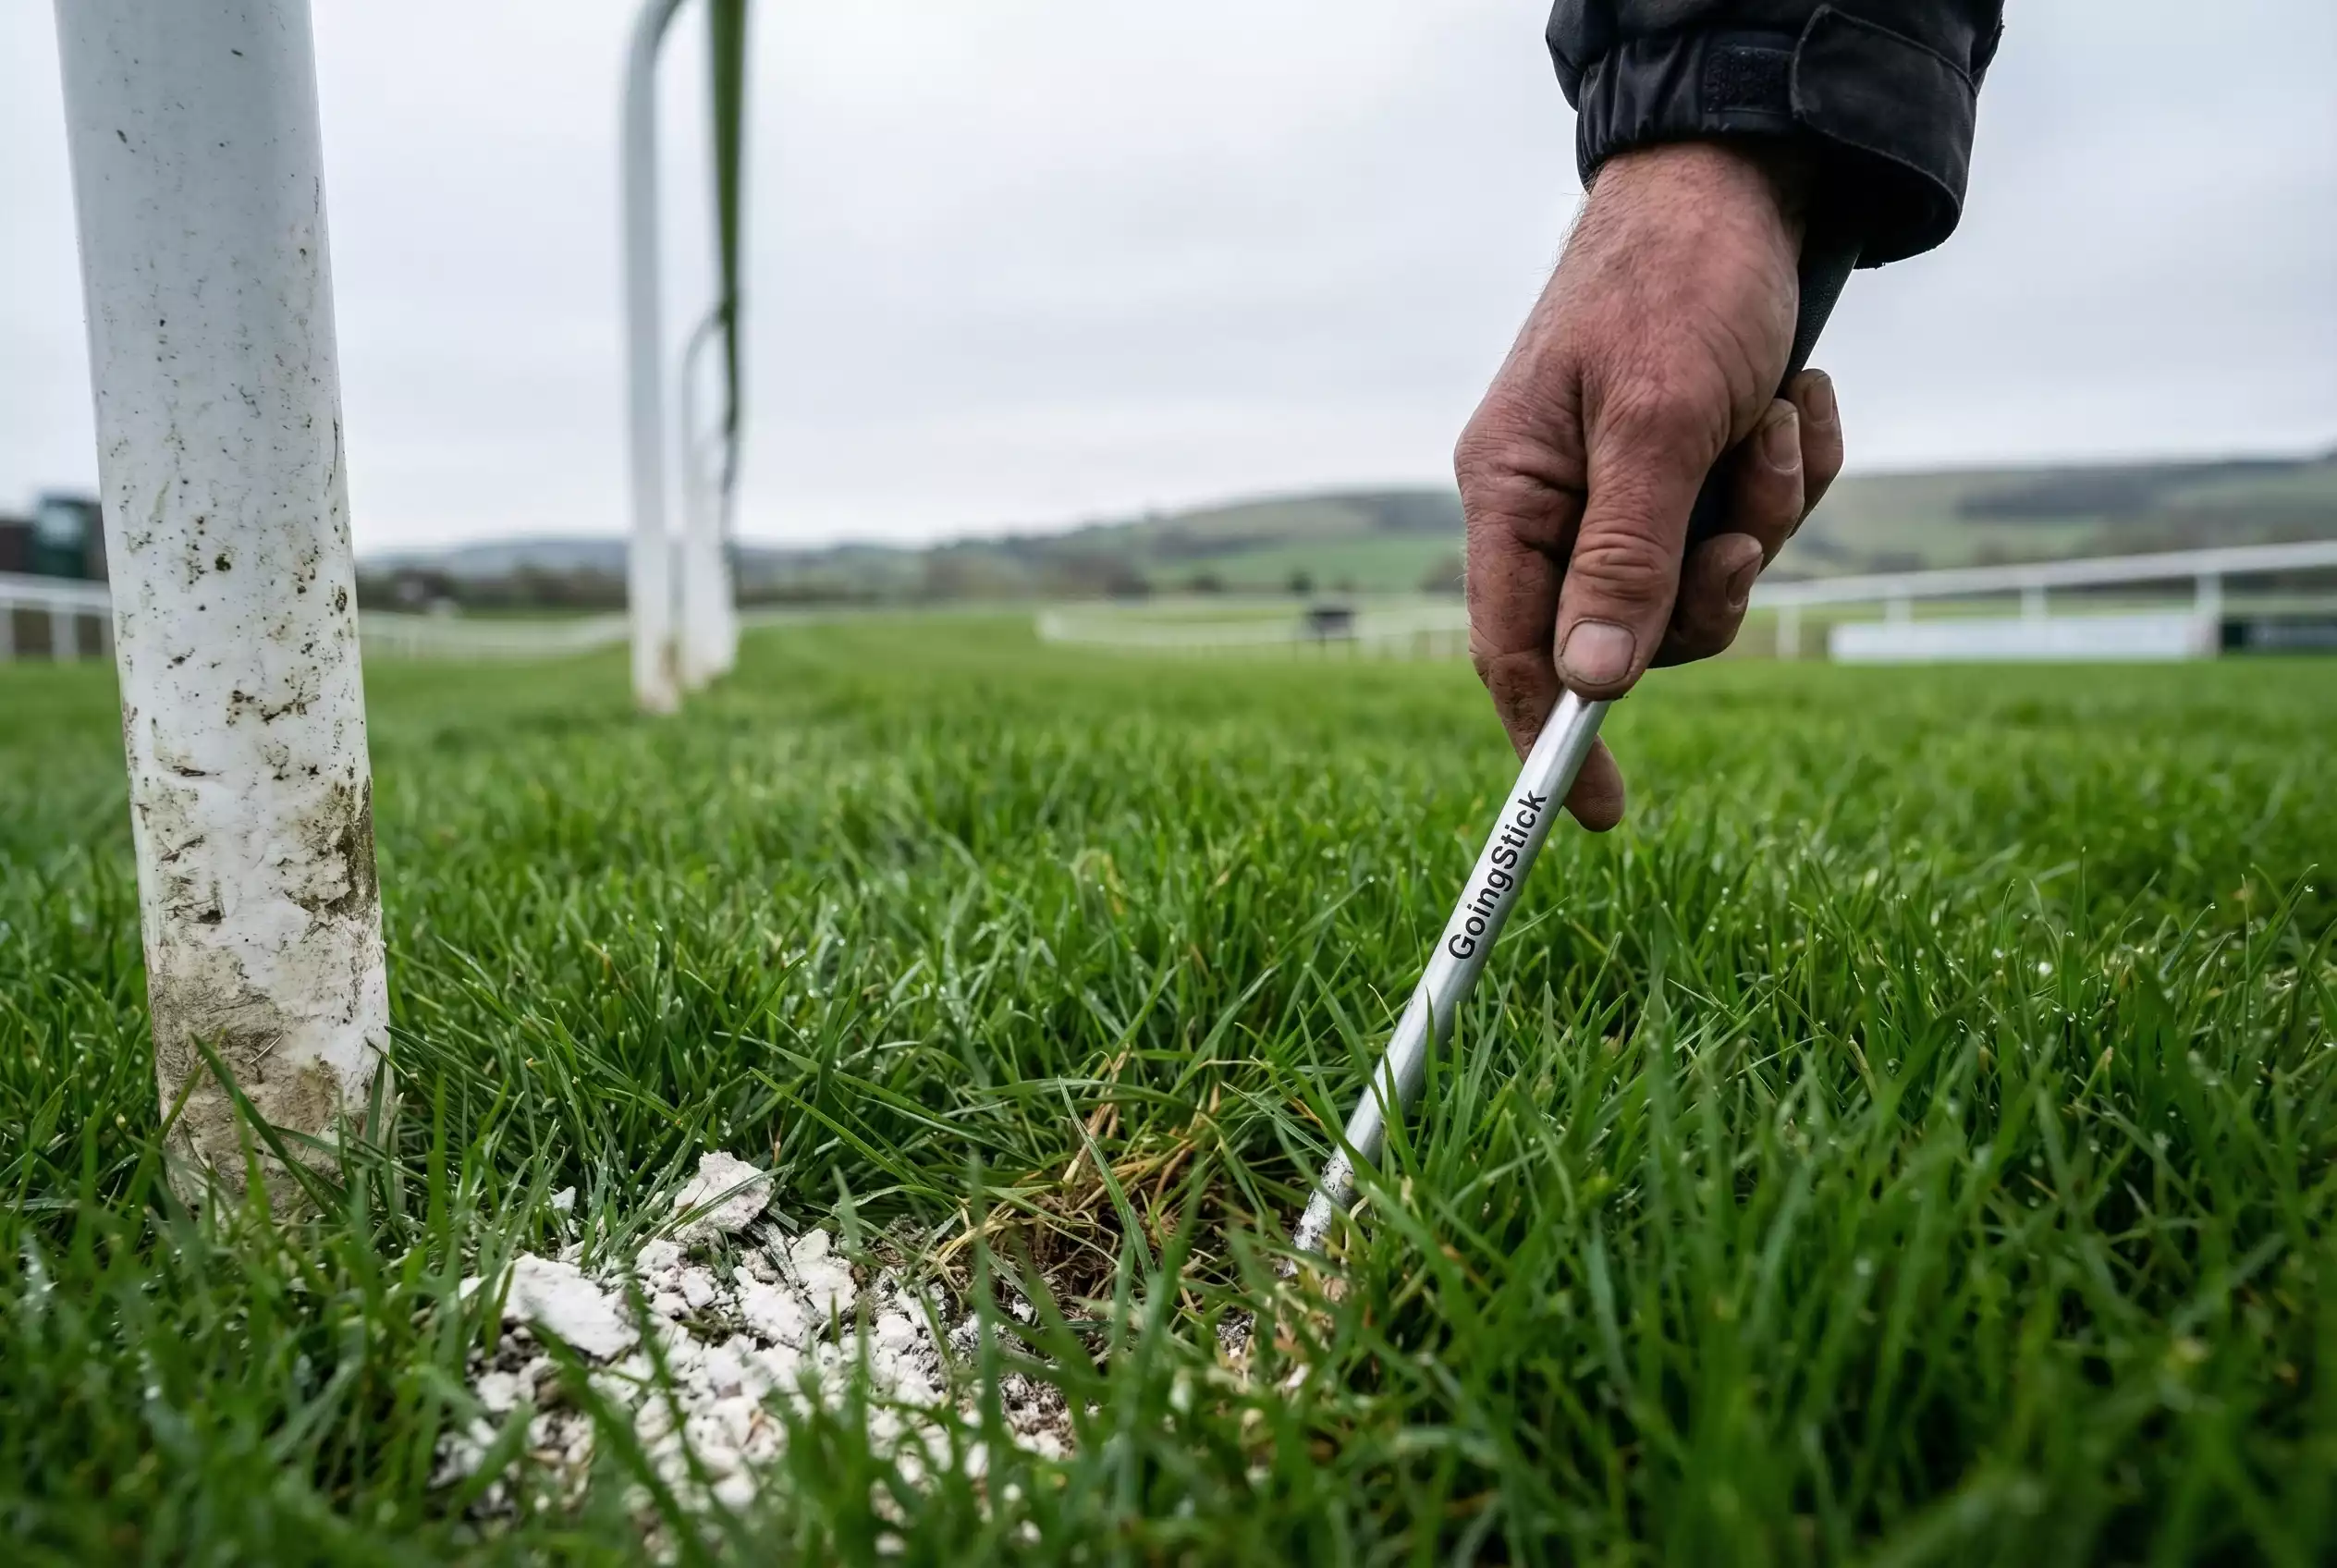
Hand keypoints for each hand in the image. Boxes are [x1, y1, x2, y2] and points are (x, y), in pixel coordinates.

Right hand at [1456, 142, 1843, 829]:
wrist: (1746, 175)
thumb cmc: (1681, 280)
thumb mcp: (1658, 421)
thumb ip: (1623, 556)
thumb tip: (1593, 684)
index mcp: (1515, 491)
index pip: (1514, 650)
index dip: (1552, 738)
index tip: (1599, 816)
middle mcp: (1562, 499)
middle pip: (1632, 629)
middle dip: (1709, 583)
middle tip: (1742, 523)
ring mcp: (1631, 484)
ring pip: (1707, 576)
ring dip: (1764, 509)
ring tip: (1775, 416)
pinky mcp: (1696, 462)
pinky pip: (1753, 520)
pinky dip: (1790, 469)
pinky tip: (1793, 395)